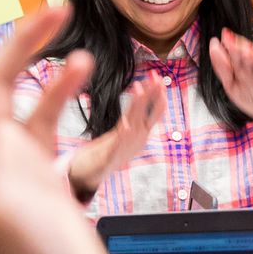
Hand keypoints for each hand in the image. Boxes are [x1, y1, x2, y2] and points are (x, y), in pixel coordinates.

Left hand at [64, 78, 162, 201]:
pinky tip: (125, 125)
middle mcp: (136, 139)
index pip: (153, 110)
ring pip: (134, 124)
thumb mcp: (123, 133)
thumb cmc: (108, 152)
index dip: (157, 94)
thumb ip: (131, 118)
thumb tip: (138, 99)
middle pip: (146, 113)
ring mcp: (125, 148)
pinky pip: (118, 145)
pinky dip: (123, 135)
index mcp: (139, 132)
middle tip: (156, 77)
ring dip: (137, 106)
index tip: (159, 78)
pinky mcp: (111, 157)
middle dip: (152, 94)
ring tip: (139, 89)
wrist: (94, 175)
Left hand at [207, 29, 252, 133]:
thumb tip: (214, 50)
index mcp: (243, 70)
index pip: (234, 57)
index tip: (215, 40)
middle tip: (227, 37)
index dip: (226, 48)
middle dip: (236, 48)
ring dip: (250, 58)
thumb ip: (222, 70)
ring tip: (242, 50)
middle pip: (245, 58)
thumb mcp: (232, 86)